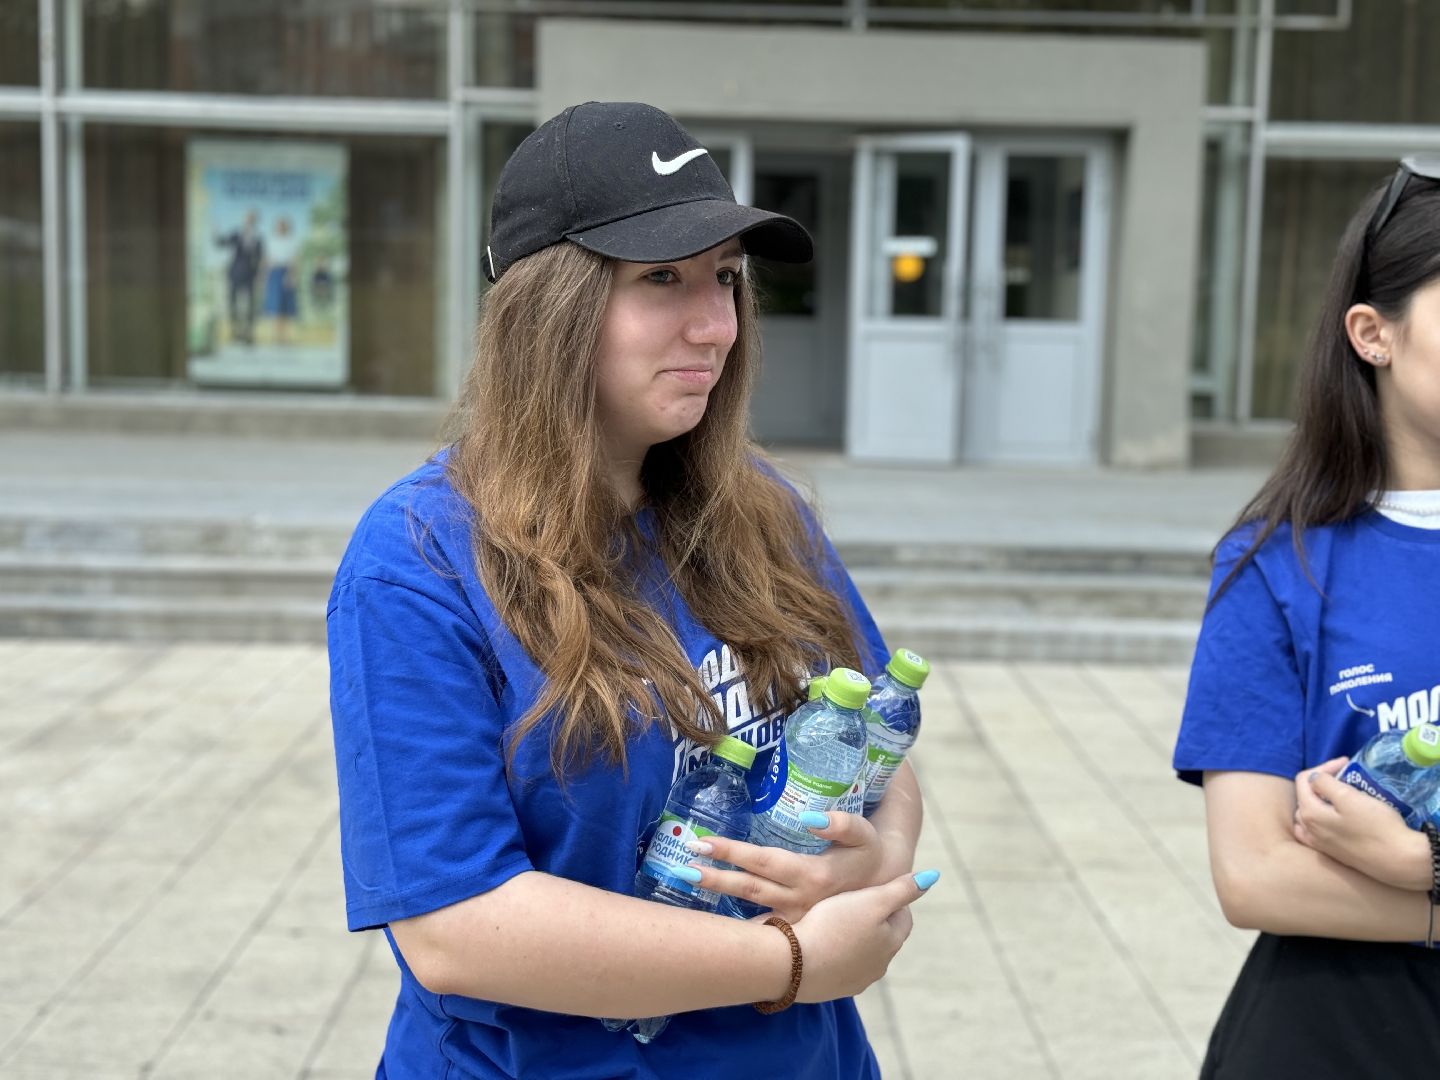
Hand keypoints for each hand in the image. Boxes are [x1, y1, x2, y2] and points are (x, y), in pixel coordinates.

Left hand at [687, 811, 887, 920]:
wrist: (886, 888)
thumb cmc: (869, 852)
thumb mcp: (864, 833)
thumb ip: (840, 823)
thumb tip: (809, 817)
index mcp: (813, 876)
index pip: (763, 861)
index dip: (732, 852)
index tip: (702, 843)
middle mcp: (800, 900)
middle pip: (748, 888)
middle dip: (713, 877)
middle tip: (681, 866)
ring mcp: (796, 917)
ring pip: (751, 907)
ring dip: (718, 894)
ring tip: (686, 880)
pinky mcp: (796, 926)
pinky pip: (760, 924)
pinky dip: (734, 921)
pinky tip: (710, 916)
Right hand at [791, 869, 937, 1002]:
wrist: (792, 964)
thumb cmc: (833, 926)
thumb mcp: (871, 900)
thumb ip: (902, 889)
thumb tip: (933, 876)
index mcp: (891, 942)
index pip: (903, 917)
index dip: (891, 900)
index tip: (872, 888)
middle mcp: (878, 966)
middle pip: (883, 937)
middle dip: (873, 920)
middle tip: (852, 902)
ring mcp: (855, 980)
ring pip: (860, 953)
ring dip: (853, 938)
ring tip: (831, 920)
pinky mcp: (831, 988)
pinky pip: (839, 966)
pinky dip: (834, 954)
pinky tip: (817, 941)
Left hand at [1292, 757, 1432, 890]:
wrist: (1398, 860)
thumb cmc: (1375, 826)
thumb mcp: (1349, 797)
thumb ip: (1325, 784)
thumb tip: (1314, 778)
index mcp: (1309, 813)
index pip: (1305, 780)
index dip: (1324, 766)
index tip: (1346, 763)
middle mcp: (1307, 830)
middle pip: (1305, 796)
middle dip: (1321, 782)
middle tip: (1344, 776)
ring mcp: (1319, 844)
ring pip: (1309, 814)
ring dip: (1320, 800)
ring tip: (1338, 794)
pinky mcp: (1332, 853)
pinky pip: (1315, 831)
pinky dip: (1319, 819)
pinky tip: (1330, 817)